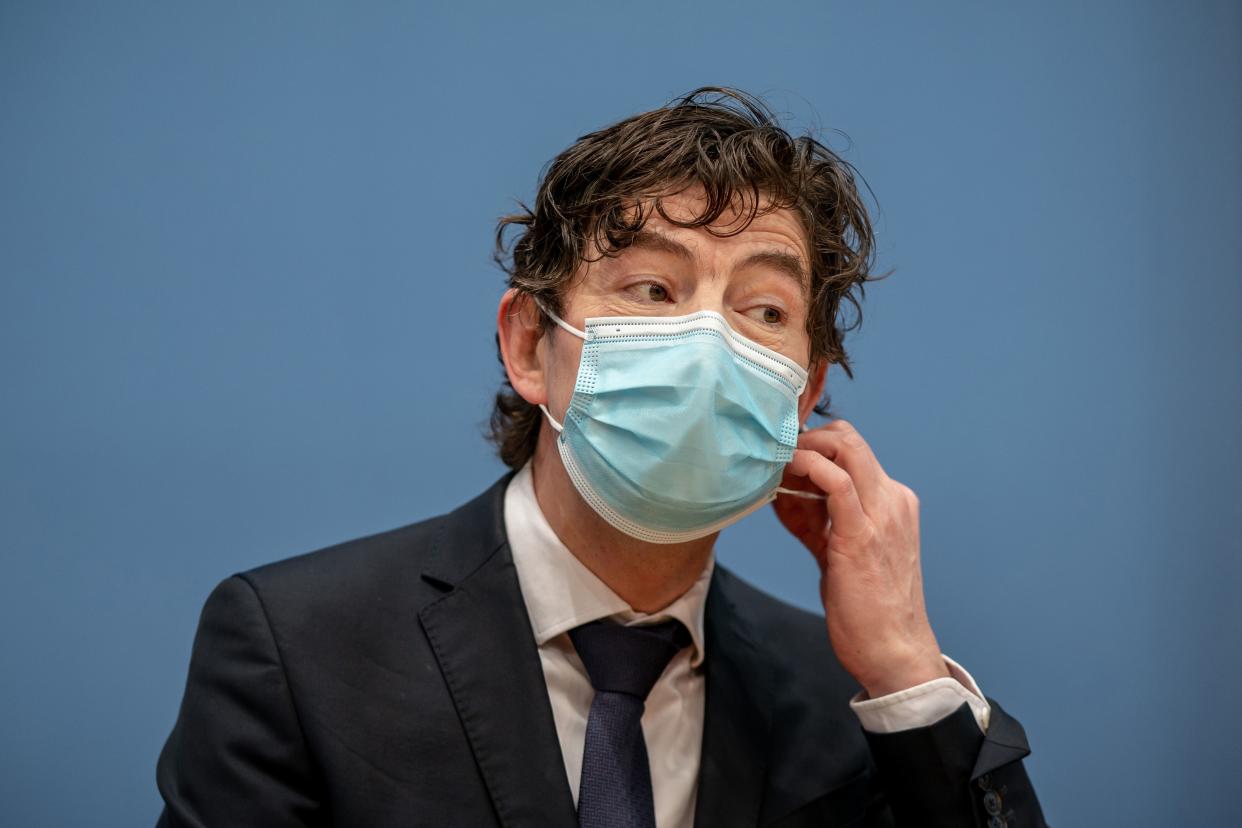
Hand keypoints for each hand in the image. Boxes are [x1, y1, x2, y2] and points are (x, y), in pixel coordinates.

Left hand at [772, 419, 949, 697]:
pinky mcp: (862, 535)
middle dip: (806, 437)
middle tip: (774, 454)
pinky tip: (785, 475)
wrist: (895, 653)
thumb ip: (821, 522)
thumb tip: (789, 496)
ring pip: (846, 449)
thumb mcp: (842, 553)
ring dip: (802, 448)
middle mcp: (893, 500)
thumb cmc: (869, 610)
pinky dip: (808, 468)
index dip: (814, 445)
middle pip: (849, 439)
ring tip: (774, 464)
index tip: (783, 457)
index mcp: (893, 502)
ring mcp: (882, 514)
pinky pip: (837, 482)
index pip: (854, 451)